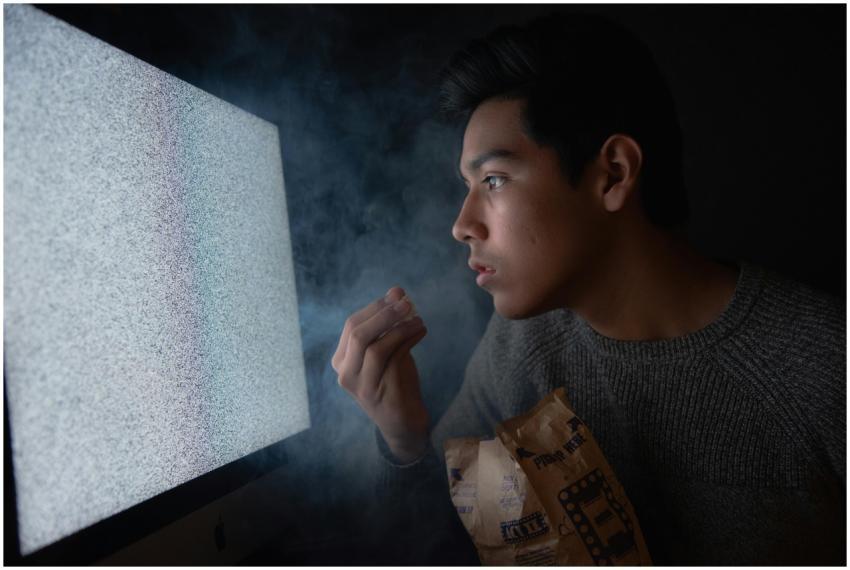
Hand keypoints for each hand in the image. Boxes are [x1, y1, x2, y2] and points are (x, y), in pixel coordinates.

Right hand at [332, 286, 429, 462]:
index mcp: (341, 361)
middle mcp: (345, 373)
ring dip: (400, 326)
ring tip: (418, 318)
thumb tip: (397, 291)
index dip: (375, 307)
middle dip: (384, 313)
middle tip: (407, 301)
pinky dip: (409, 339)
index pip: (352, 325)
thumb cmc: (394, 382)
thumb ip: (387, 326)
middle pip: (358, 333)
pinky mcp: (379, 392)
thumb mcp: (385, 352)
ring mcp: (360, 385)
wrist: (403, 423)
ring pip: (375, 346)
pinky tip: (421, 331)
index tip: (397, 294)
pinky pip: (393, 358)